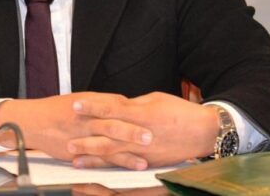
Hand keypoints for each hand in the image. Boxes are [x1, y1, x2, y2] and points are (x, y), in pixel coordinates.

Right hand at [0, 92, 152, 166]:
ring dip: (125, 154)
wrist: (31, 122)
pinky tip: (120, 171)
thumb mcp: (82, 99)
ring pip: (106, 146)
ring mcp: (80, 137)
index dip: (134, 111)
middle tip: (152, 136)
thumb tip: (126, 104)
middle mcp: (86, 119)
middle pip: (112, 125)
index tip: (150, 115)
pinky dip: (109, 165)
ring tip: (143, 161)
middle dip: (132, 132)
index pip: (115, 105)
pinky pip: (95, 160)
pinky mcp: (75, 152)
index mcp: (89, 104)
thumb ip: (104, 102)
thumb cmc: (58, 109)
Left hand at [67, 92, 217, 167]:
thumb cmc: (180, 111)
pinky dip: (110, 166)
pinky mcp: (148, 161)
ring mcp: (143, 150)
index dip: (91, 107)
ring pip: (113, 154)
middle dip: (85, 137)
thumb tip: (115, 105)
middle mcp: (139, 133)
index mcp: (141, 112)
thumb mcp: (155, 99)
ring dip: (92, 156)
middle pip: (107, 135)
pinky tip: (98, 169)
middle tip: (66, 139)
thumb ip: (133, 105)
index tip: (75, 105)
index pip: (110, 108)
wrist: (202, 132)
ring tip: (74, 158)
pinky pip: (125, 164)